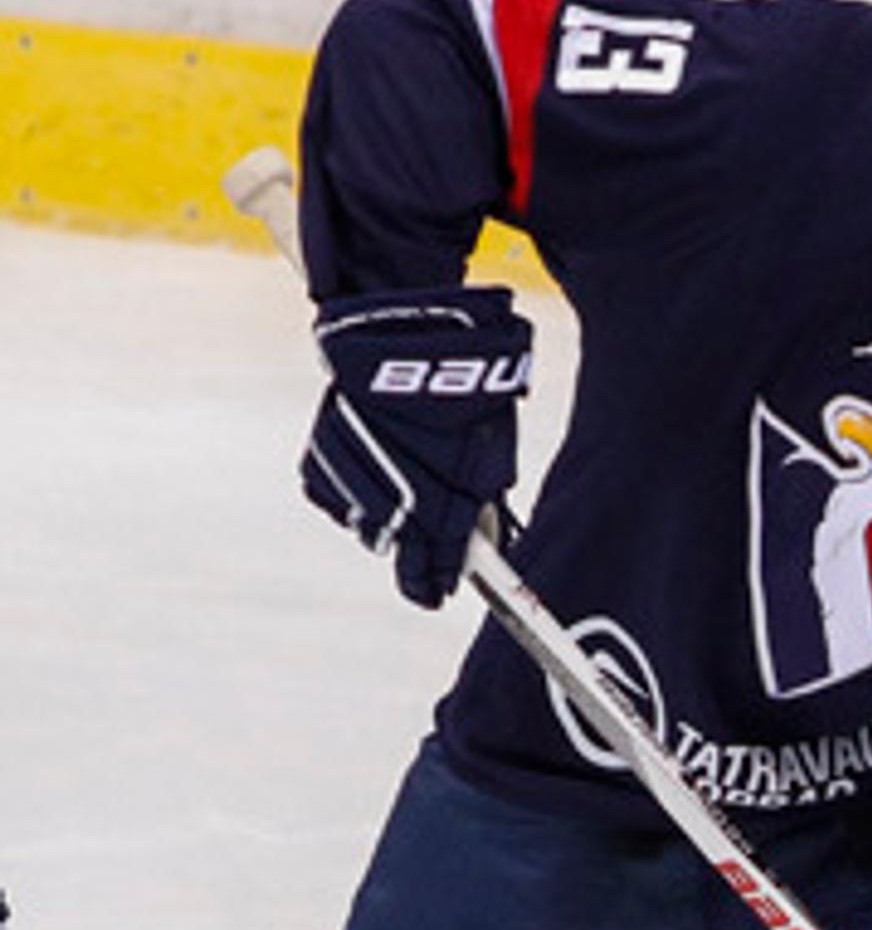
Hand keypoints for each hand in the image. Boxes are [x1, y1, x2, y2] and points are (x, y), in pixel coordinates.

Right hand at [301, 285, 532, 606]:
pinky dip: (350, 489)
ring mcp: (354, 474)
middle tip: (423, 565)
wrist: (406, 335)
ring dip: (382, 519)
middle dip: (413, 554)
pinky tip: (369, 475)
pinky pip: (332, 490)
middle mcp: (394, 492)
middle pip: (396, 545)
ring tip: (399, 504)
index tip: (436, 594)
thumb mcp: (491, 448)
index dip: (435, 582)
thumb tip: (486, 539)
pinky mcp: (322, 453)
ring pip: (363, 520)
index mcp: (441, 497)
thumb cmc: (464, 391)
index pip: (436, 562)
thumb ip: (484, 496)